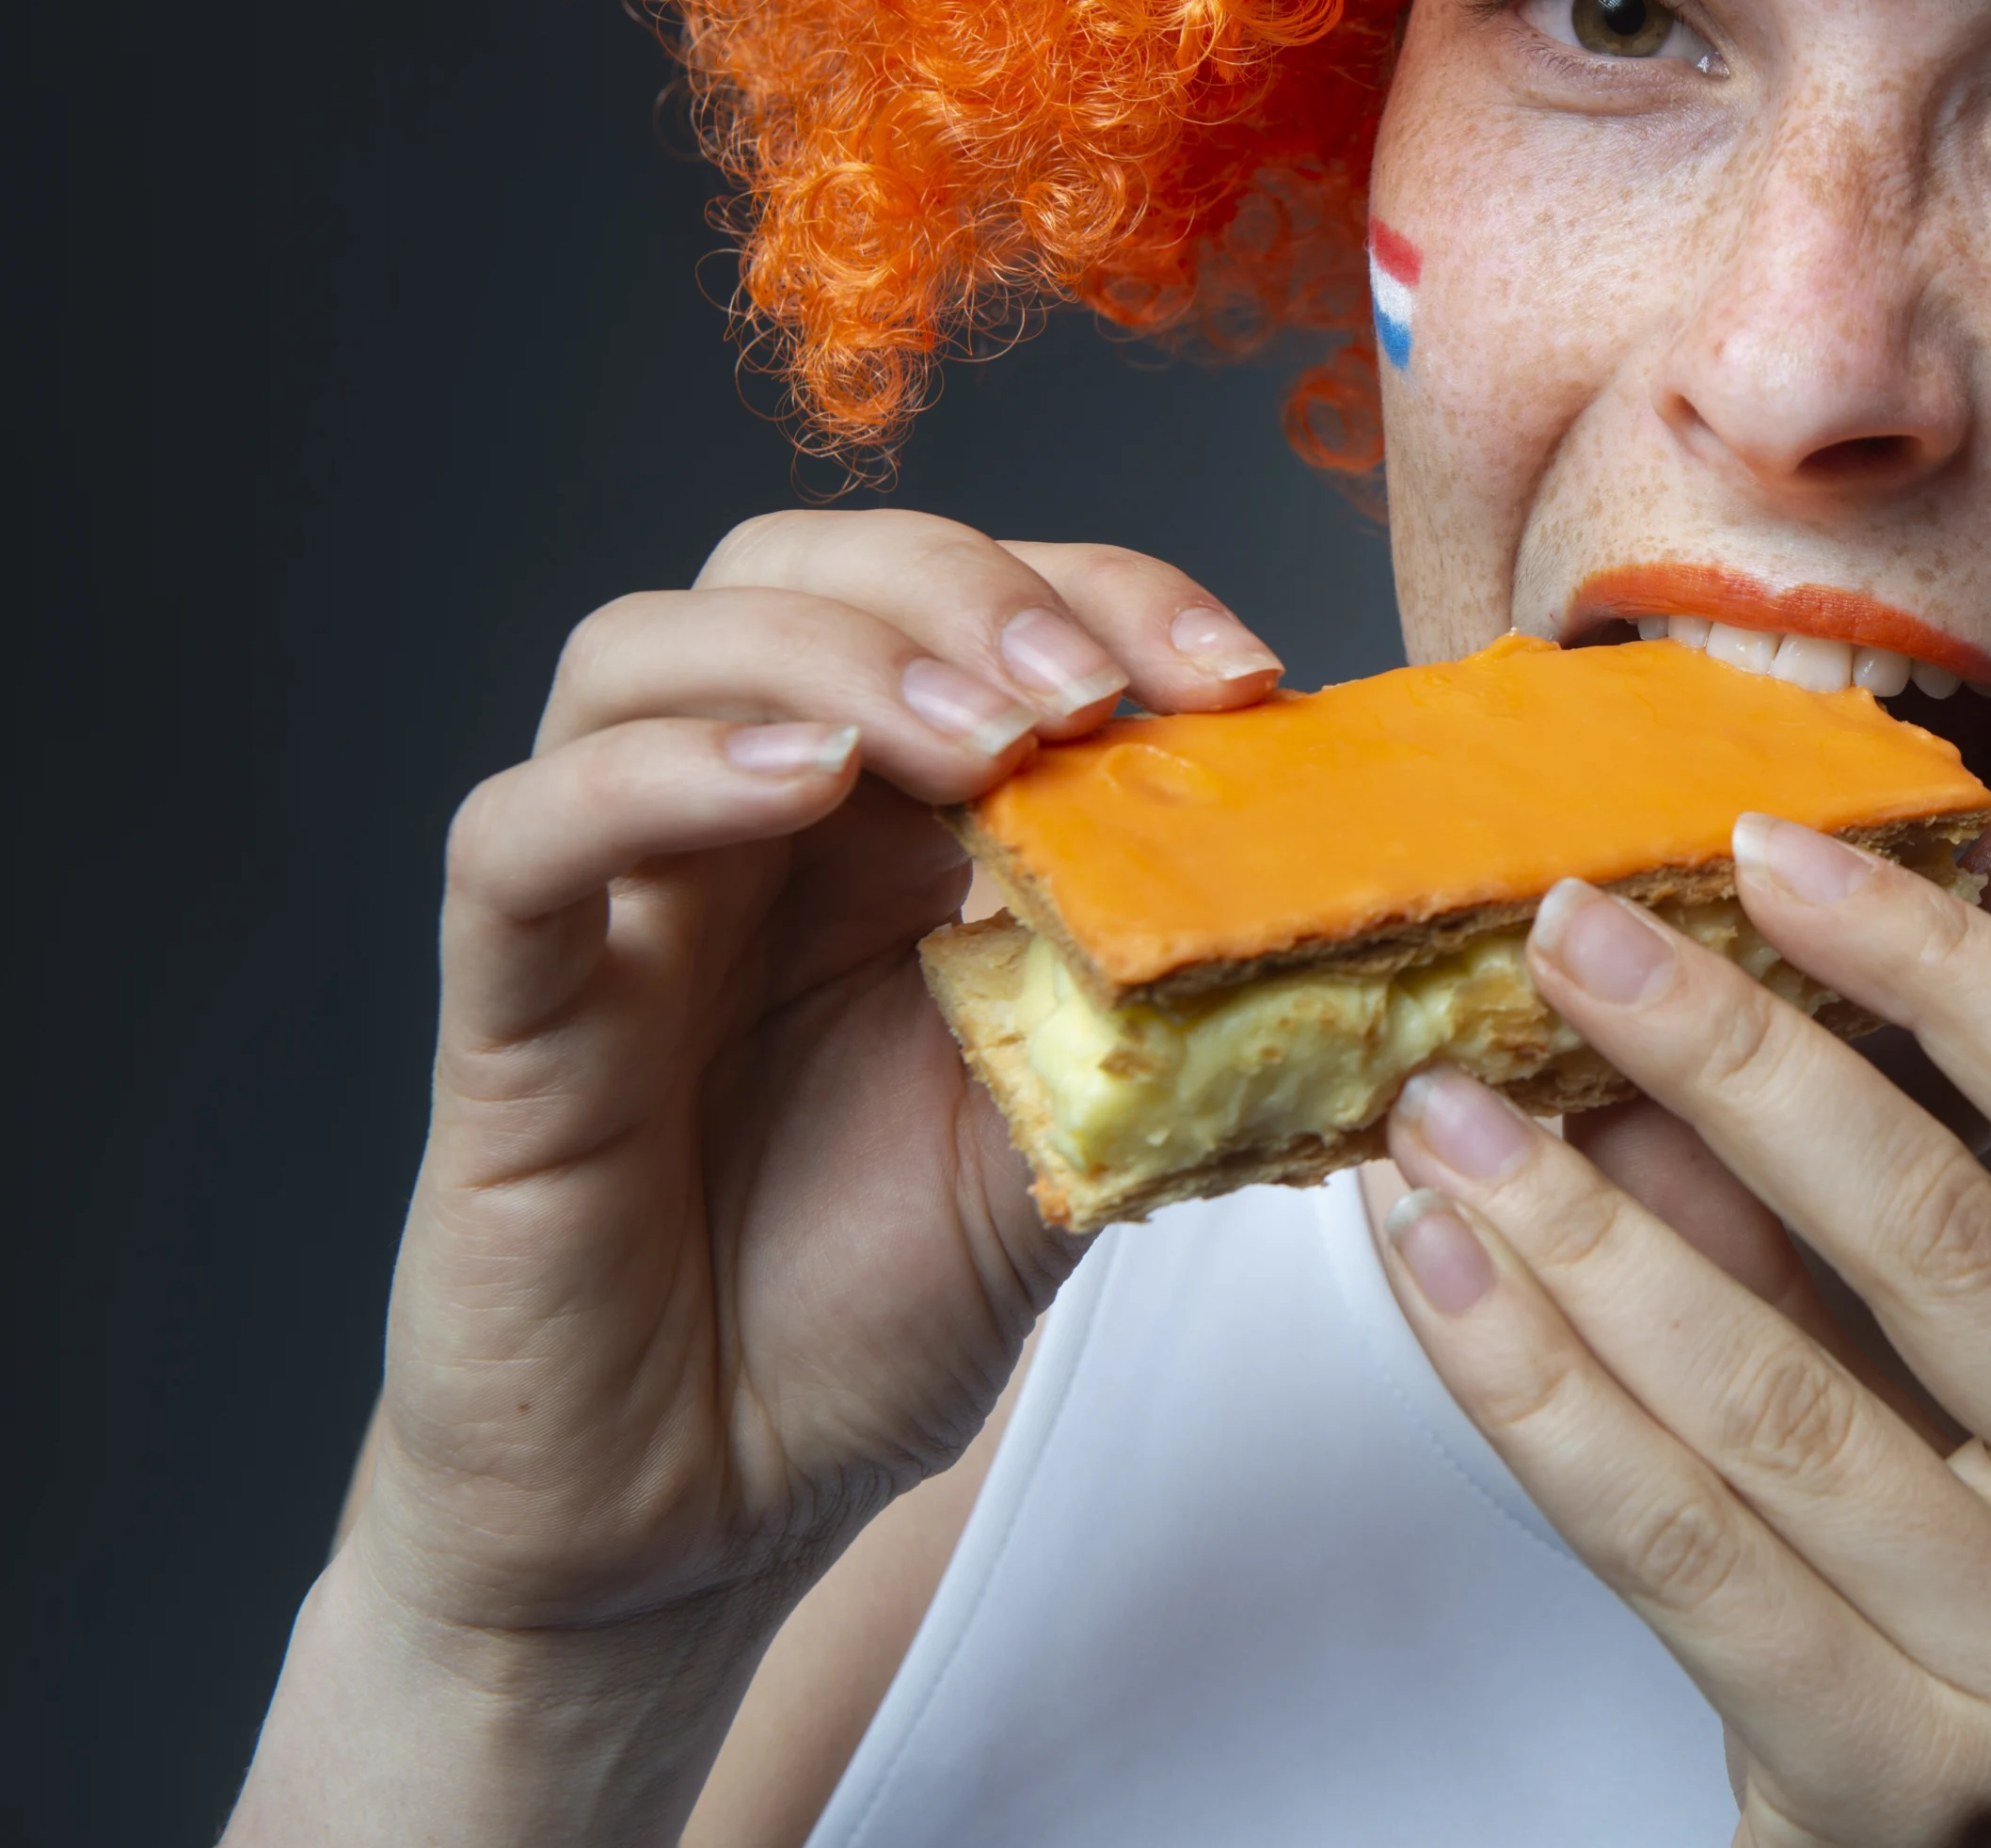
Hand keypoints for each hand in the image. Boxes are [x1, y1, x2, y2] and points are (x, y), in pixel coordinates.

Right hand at [231, 511, 1281, 1840]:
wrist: (704, 1515)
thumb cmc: (864, 1309)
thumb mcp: (1079, 1134)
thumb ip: (1177, 1008)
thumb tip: (1386, 926)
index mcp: (887, 825)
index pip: (971, 609)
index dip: (1105, 596)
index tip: (1240, 680)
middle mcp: (742, 823)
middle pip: (798, 570)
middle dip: (960, 591)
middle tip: (1090, 691)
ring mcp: (617, 901)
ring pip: (640, 652)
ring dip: (827, 656)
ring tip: (970, 742)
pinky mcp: (508, 1015)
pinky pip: (516, 838)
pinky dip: (647, 779)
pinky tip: (791, 784)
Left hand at [1367, 813, 1990, 1847]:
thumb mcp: (1974, 1451)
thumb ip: (1847, 1263)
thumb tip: (1655, 1037)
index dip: (1944, 965)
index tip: (1770, 846)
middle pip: (1948, 1239)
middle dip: (1733, 1059)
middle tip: (1566, 935)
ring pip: (1781, 1397)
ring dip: (1582, 1224)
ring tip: (1441, 1108)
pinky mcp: (1908, 1798)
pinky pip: (1681, 1548)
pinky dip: (1536, 1391)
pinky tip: (1438, 1275)